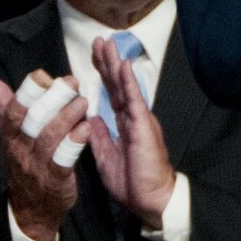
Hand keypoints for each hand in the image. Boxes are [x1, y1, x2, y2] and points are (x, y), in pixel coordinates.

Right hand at [0, 69, 89, 240]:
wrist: (31, 212)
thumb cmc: (25, 165)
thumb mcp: (12, 138)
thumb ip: (5, 108)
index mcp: (10, 137)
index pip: (13, 112)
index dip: (26, 92)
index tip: (42, 75)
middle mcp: (21, 151)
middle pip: (32, 121)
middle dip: (52, 99)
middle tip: (71, 82)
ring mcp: (37, 167)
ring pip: (49, 138)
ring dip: (67, 117)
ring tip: (83, 101)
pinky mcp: (56, 182)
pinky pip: (63, 161)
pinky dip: (74, 144)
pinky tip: (86, 129)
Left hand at [86, 36, 175, 230]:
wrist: (151, 200)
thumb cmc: (133, 182)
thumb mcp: (106, 157)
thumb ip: (99, 137)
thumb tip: (89, 119)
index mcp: (124, 125)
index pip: (111, 94)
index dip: (102, 75)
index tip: (93, 56)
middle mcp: (133, 117)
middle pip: (117, 84)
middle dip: (107, 62)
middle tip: (99, 40)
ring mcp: (139, 119)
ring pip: (125, 87)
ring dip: (115, 65)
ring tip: (108, 44)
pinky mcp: (144, 126)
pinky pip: (135, 100)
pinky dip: (129, 83)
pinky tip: (123, 67)